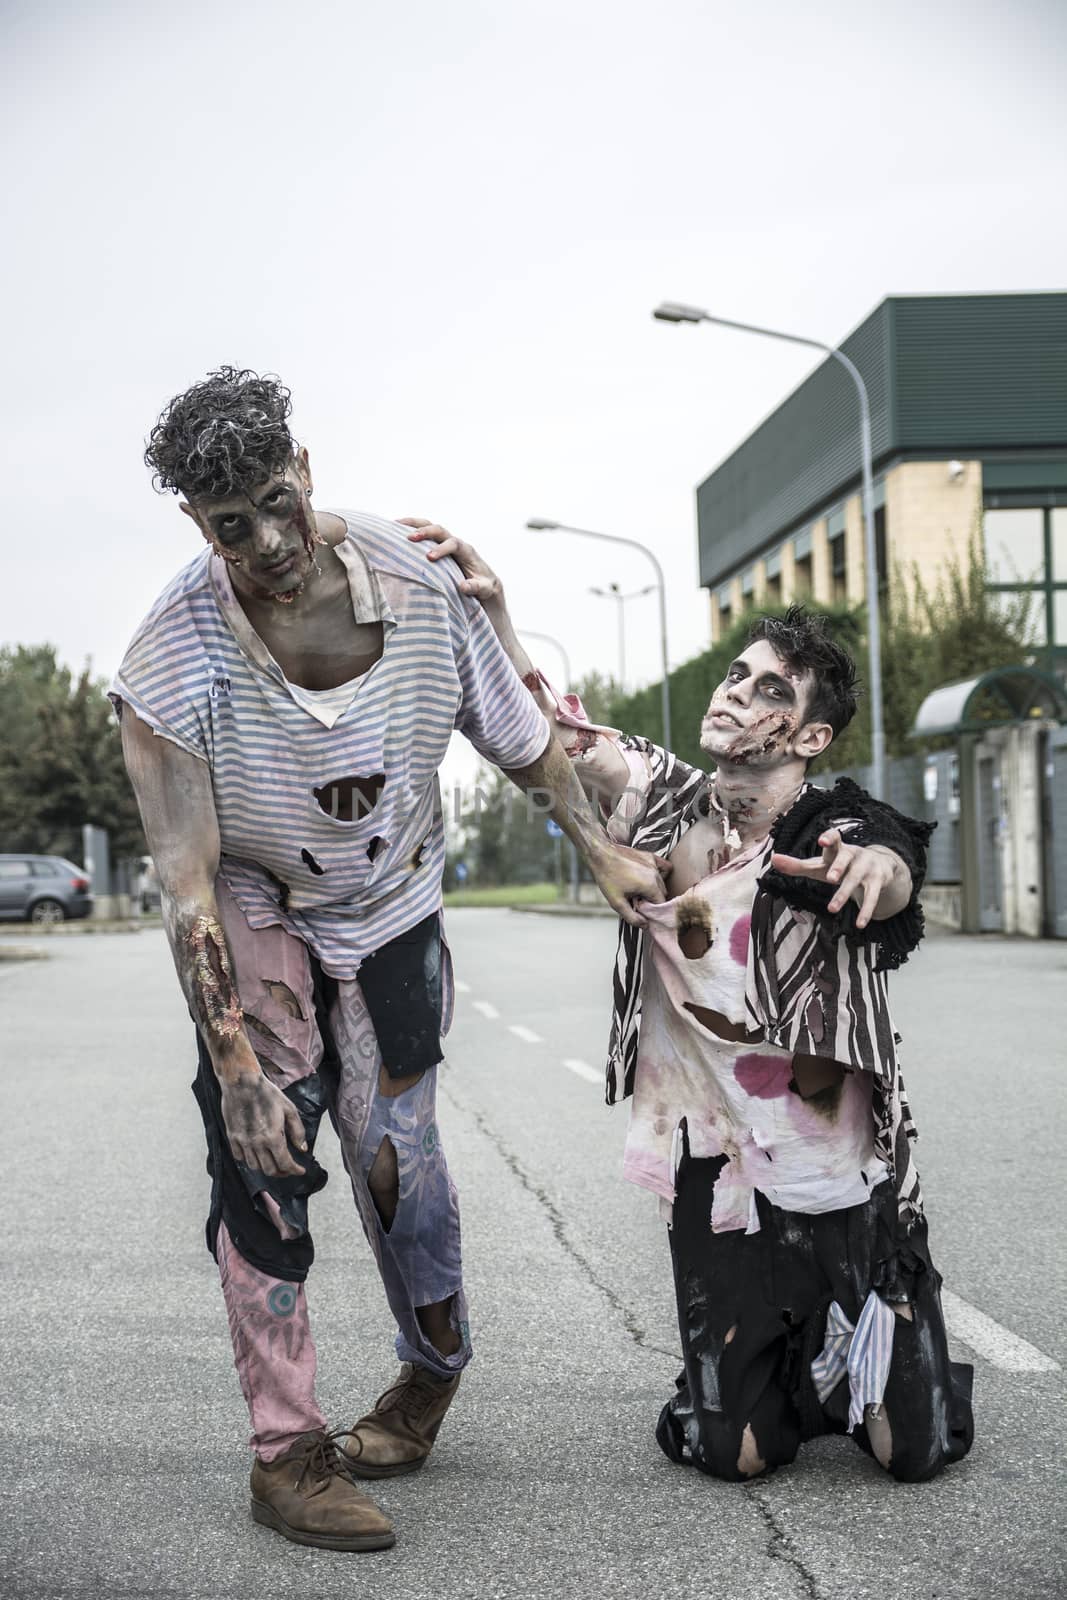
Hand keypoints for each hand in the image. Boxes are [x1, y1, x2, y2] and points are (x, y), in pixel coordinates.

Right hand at [220, 1071, 307, 1176]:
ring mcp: (243, 1142)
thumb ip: (297, 1131)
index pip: (285, 1164)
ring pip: (255, 1166)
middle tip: (288, 1168)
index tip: (300, 1170)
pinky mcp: (232, 1137)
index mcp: (273, 1136)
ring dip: (266, 1168)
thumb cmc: (267, 1093)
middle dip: (282, 1172)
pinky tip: (256, 1154)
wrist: (242, 1083)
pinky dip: (249, 1160)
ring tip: (273, 1162)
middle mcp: (257, 1143)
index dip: (294, 1170)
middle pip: (270, 1170)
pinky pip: (240, 1157)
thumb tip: (303, 1148)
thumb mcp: (289, 1109)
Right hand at [399, 518, 503, 607]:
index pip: (454, 544)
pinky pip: (423, 533)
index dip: (442, 549)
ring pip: (429, 526)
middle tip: (410, 538)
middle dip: (425, 532)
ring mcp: (444, 542)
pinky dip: (409, 530)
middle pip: (440, 530)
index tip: (429, 558)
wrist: (484, 581)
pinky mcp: (436, 545)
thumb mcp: (484, 588)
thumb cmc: (484, 585)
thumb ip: (476, 587)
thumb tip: (463, 586)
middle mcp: (455, 542)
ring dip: (413, 524)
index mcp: (466, 551)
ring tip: (394, 524)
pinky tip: (393, 531)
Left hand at [590, 840, 670, 927]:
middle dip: (652, 900)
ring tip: (637, 890)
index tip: (641, 911)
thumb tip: (645, 925)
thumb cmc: (607, 877)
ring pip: (662, 882)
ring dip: (653, 889)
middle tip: (636, 901)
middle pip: (662, 894)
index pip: (660, 905)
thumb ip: (632, 917)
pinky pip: (663, 867)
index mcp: (650, 886)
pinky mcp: (650, 856)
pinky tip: (649, 878)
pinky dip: (660, 874)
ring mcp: (654, 863)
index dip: (652, 911)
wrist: (600, 854)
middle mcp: (655, 874)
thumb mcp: (617, 902)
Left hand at [770, 828, 908, 929]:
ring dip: (844, 894)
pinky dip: (866, 911)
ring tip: (831, 908)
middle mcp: (853, 855)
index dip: (830, 838)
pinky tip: (859, 924)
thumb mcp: (820, 865)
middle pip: (845, 859)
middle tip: (830, 878)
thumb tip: (773, 860)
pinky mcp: (878, 882)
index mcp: (838, 849)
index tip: (823, 840)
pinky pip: (872, 897)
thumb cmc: (840, 865)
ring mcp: (867, 868)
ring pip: (856, 880)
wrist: (880, 865)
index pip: (834, 839)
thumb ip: (797, 865)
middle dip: (839, 868)